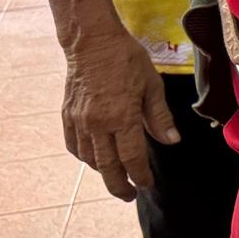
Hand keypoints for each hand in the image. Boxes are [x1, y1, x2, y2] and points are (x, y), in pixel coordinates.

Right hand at [61, 25, 177, 200]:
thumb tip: (171, 142)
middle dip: (119, 186)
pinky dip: (84, 157)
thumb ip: (160, 117)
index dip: (140, 176)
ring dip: (103, 172)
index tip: (146, 185)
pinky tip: (95, 159)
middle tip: (129, 195)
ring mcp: (79, 120)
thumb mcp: (152, 85)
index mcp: (122, 116)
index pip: (132, 158)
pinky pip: (73, 145)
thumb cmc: (127, 60)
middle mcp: (97, 123)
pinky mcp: (67, 115)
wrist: (92, 42)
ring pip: (88, 159)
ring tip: (116, 176)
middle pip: (107, 167)